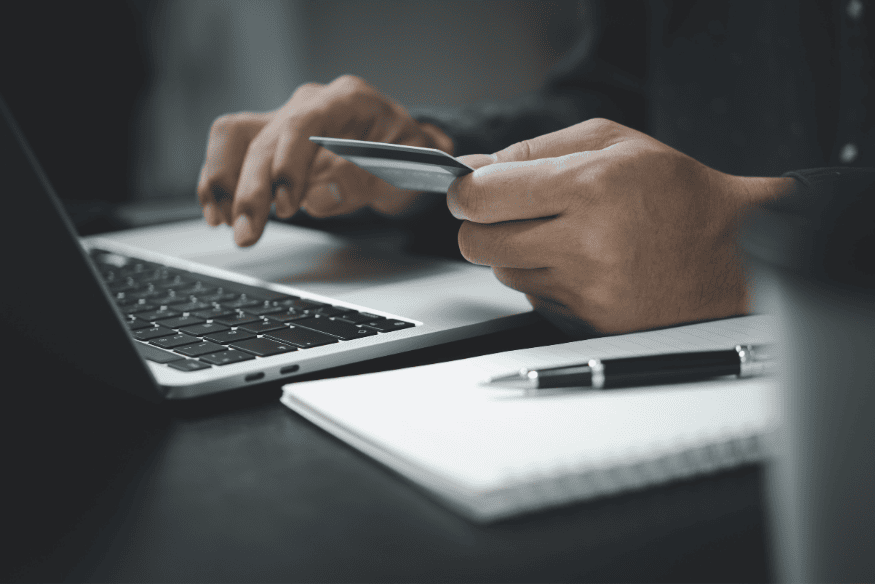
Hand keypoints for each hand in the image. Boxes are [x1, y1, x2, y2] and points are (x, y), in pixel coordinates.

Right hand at [197, 75, 453, 245]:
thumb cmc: (409, 158)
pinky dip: (219, 180)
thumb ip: (366, 180)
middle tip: (248, 233)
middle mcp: (310, 102)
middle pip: (265, 137)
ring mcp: (286, 118)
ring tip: (226, 222)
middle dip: (252, 190)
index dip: (290, 164)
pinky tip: (219, 213)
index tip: (288, 204)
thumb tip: (318, 198)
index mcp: (349, 100)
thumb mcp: (406, 171)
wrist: (404, 153)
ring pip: (236, 136)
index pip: (305, 124)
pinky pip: (231, 149)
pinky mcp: (269, 140)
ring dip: (224, 181)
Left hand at [447, 118, 792, 335]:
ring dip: (515, 252)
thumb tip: (473, 167)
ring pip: (503, 271)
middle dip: (480, 225)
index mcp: (590, 186)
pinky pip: (533, 296)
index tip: (465, 190)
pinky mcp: (590, 319)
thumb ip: (536, 149)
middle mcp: (586, 241)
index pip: (484, 196)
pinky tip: (578, 262)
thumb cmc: (677, 193)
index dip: (463, 192)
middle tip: (505, 212)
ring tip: (559, 234)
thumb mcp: (614, 142)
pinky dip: (542, 277)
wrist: (731, 256)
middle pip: (479, 242)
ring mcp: (587, 287)